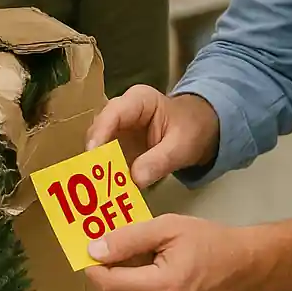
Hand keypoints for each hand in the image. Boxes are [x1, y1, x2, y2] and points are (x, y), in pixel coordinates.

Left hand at [84, 214, 254, 290]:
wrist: (245, 265)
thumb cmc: (208, 240)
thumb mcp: (167, 227)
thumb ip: (128, 238)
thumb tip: (94, 250)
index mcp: (163, 288)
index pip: (110, 284)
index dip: (94, 267)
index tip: (91, 248)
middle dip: (103, 277)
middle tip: (108, 252)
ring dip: (116, 289)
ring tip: (128, 263)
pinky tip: (143, 278)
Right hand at [85, 86, 220, 187]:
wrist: (199, 129)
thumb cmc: (191, 129)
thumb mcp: (181, 146)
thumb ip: (159, 161)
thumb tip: (135, 179)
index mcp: (139, 100)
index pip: (113, 113)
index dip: (100, 132)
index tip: (93, 155)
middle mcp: (122, 111)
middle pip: (99, 129)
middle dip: (95, 153)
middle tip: (92, 178)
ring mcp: (117, 127)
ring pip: (98, 145)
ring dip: (97, 166)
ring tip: (96, 187)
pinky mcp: (117, 144)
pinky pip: (106, 158)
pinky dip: (105, 173)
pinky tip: (106, 190)